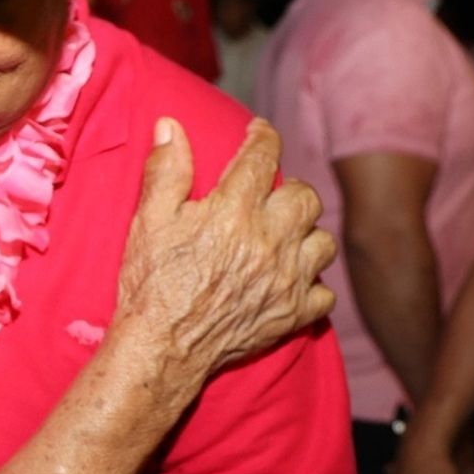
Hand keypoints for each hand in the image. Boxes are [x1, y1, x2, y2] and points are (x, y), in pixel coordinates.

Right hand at [112, 118, 335, 398]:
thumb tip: (171, 125)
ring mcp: (288, 280)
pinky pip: (325, 292)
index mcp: (234, 210)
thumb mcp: (149, 220)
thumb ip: (166, 169)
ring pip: (323, 242)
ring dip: (305, 234)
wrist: (161, 349)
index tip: (258, 132)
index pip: (262, 155)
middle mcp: (270, 240)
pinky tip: (289, 280)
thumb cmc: (151, 282)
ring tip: (283, 236)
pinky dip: (312, 283)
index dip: (262, 136)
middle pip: (305, 197)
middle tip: (269, 194)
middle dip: (289, 188)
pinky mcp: (294, 314)